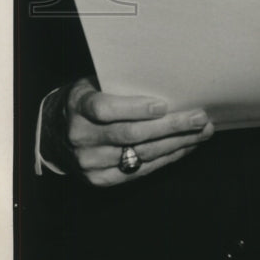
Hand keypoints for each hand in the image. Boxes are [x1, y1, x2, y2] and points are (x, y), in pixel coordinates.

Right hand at [43, 77, 214, 185]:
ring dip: (177, 144)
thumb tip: (169, 80)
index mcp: (78, 106)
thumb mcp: (95, 83)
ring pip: (140, 154)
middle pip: (130, 134)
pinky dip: (166, 159)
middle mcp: (81, 137)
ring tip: (203, 132)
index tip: (163, 105)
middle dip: (170, 127)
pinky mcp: (100, 180)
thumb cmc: (87, 99)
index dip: (135, 108)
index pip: (105, 109)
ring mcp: (90, 162)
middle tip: (199, 118)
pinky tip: (186, 147)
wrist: (56, 132)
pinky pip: (140, 171)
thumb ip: (121, 84)